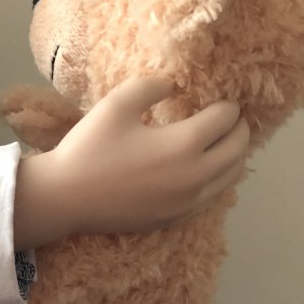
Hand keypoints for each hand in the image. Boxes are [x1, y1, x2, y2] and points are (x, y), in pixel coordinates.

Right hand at [48, 76, 248, 235]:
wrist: (65, 198)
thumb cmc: (90, 148)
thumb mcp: (116, 104)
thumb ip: (151, 86)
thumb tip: (174, 85)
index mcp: (185, 144)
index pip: (226, 119)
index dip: (227, 104)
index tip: (221, 97)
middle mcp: (197, 176)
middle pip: (238, 149)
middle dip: (238, 129)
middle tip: (229, 117)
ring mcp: (189, 202)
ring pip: (232, 176)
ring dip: (233, 155)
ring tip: (222, 141)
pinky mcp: (178, 218)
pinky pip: (213, 196)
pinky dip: (218, 178)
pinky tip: (203, 168)